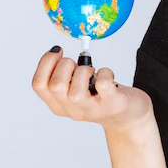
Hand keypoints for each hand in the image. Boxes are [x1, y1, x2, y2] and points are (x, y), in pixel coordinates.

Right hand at [31, 46, 151, 131]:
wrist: (129, 116)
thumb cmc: (100, 96)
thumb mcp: (75, 87)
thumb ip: (64, 75)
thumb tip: (56, 51)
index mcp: (59, 105)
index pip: (38, 85)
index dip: (45, 62)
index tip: (58, 51)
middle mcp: (73, 111)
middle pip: (55, 86)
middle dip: (65, 65)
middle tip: (77, 64)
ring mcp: (93, 110)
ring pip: (75, 92)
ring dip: (84, 71)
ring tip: (92, 72)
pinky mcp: (112, 105)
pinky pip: (103, 84)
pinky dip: (105, 72)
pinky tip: (107, 74)